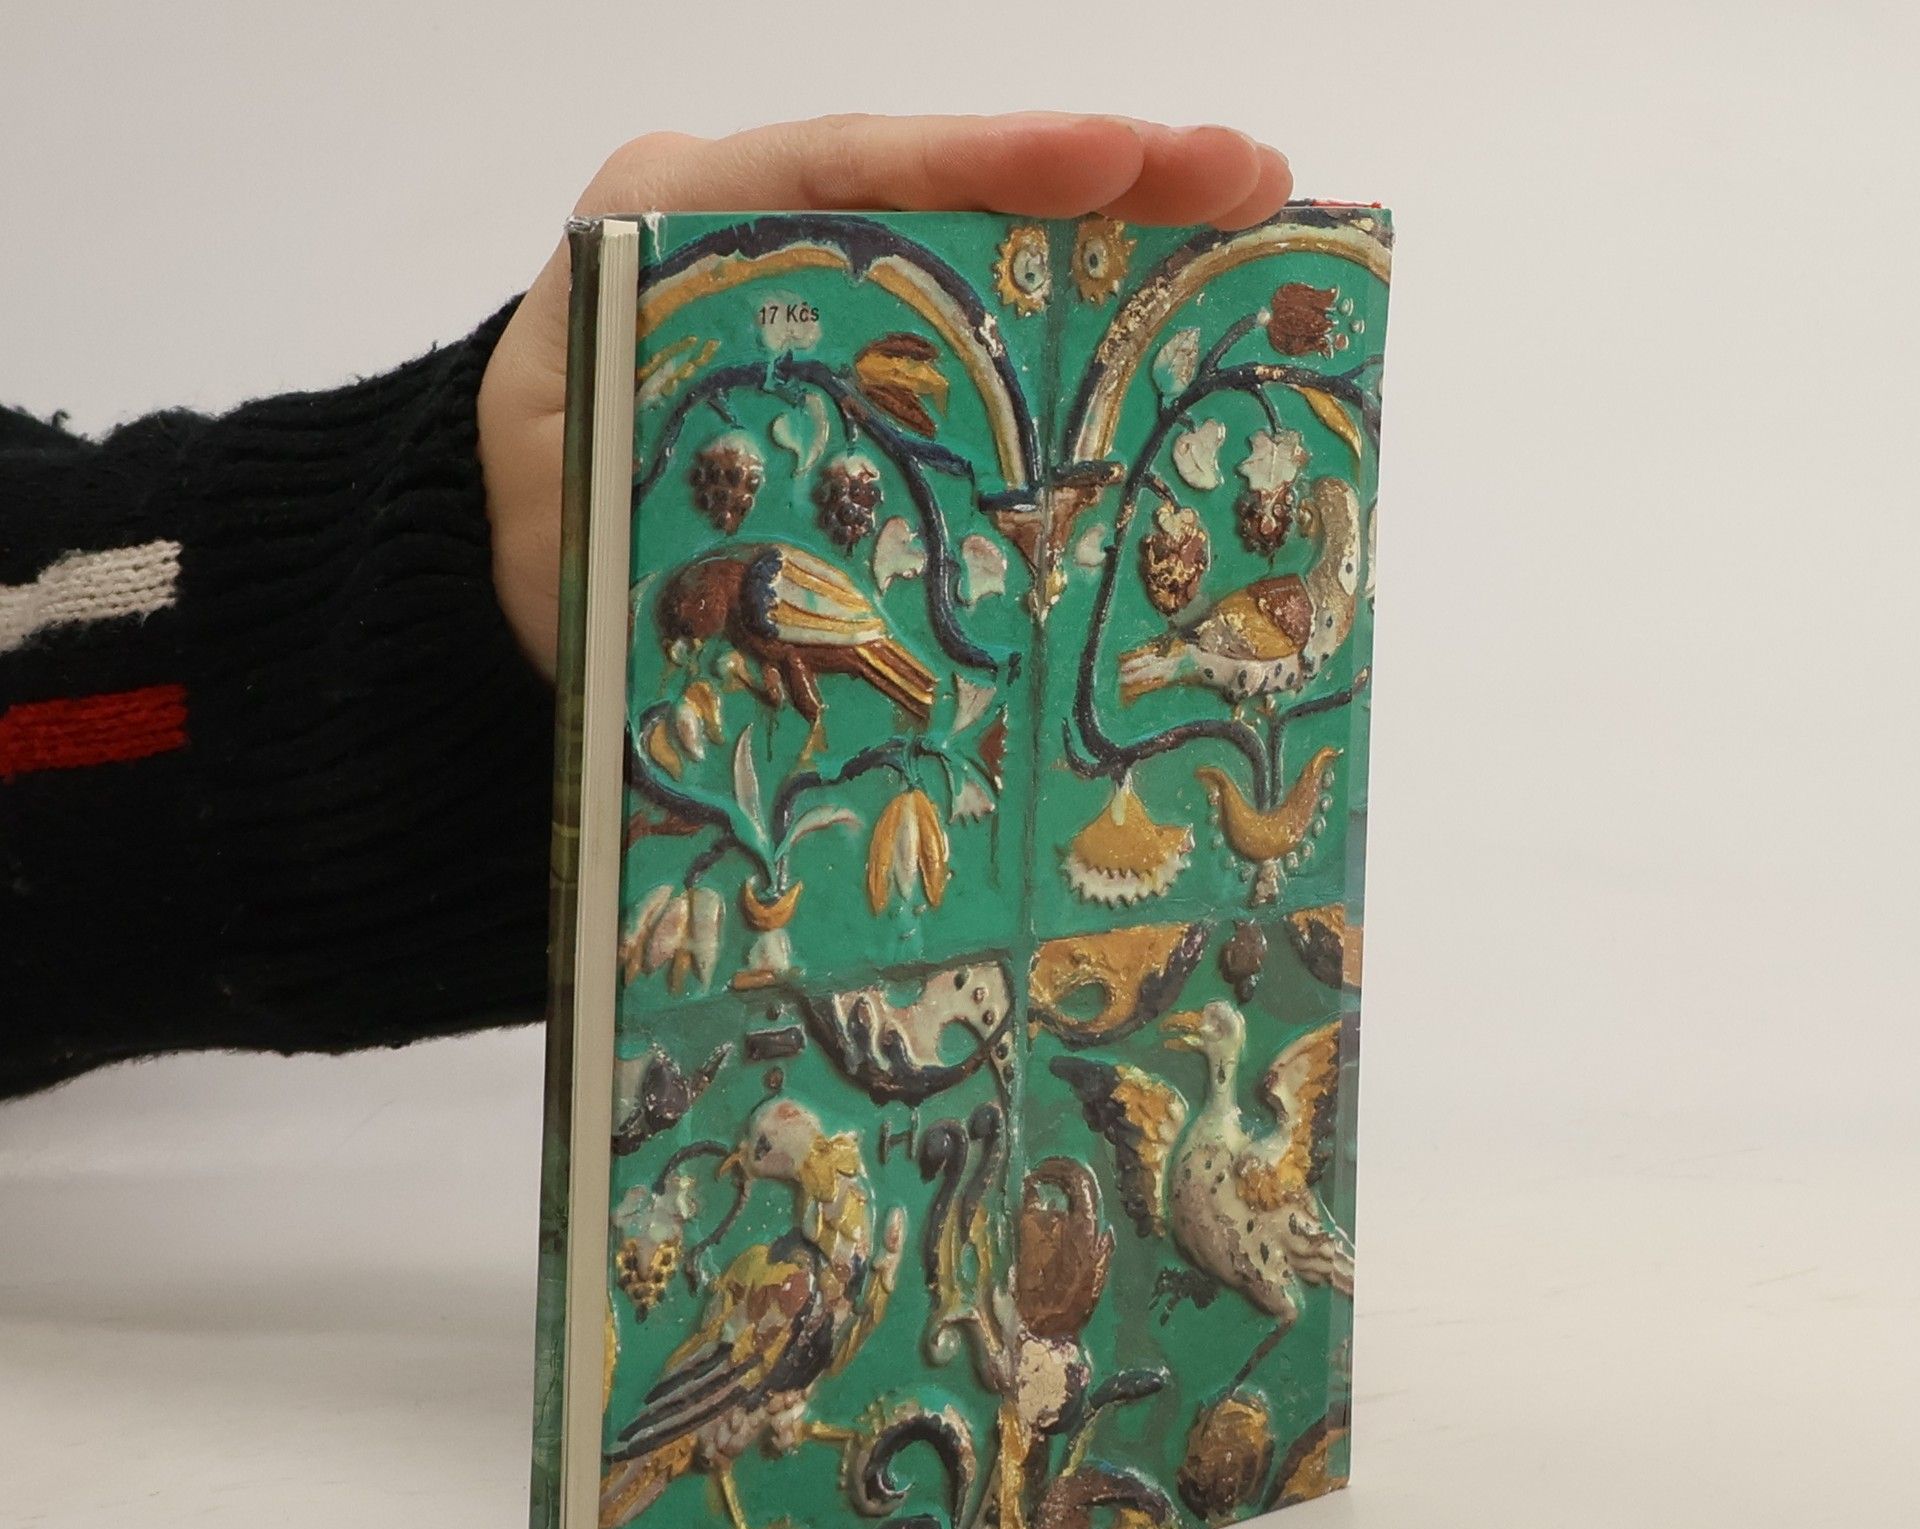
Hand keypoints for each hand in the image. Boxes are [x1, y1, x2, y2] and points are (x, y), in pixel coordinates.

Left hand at [476, 113, 1291, 672]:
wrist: (510, 556)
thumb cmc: (536, 513)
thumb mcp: (563, 469)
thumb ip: (648, 440)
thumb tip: (795, 522)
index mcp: (675, 220)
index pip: (845, 169)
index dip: (983, 163)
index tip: (1108, 161)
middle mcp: (765, 231)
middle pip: (944, 186)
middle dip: (1100, 172)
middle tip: (1245, 173)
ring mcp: (827, 295)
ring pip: (980, 248)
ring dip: (1116, 238)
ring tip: (1246, 221)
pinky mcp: (865, 365)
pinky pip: (978, 332)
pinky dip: (1073, 326)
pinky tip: (1166, 329)